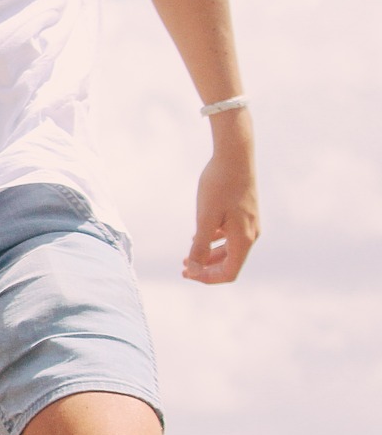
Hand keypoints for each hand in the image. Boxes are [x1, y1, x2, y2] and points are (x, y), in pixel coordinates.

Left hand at [183, 116, 257, 283]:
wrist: (234, 156)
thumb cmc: (218, 185)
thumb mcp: (204, 218)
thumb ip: (199, 246)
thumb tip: (193, 271)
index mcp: (244, 239)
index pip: (229, 273)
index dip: (207, 278)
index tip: (186, 273)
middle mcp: (251, 234)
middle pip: (230, 263)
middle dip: (206, 268)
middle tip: (183, 268)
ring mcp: (249, 223)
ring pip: (229, 250)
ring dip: (208, 256)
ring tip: (186, 256)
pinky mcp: (245, 213)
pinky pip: (230, 236)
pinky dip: (214, 242)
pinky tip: (197, 237)